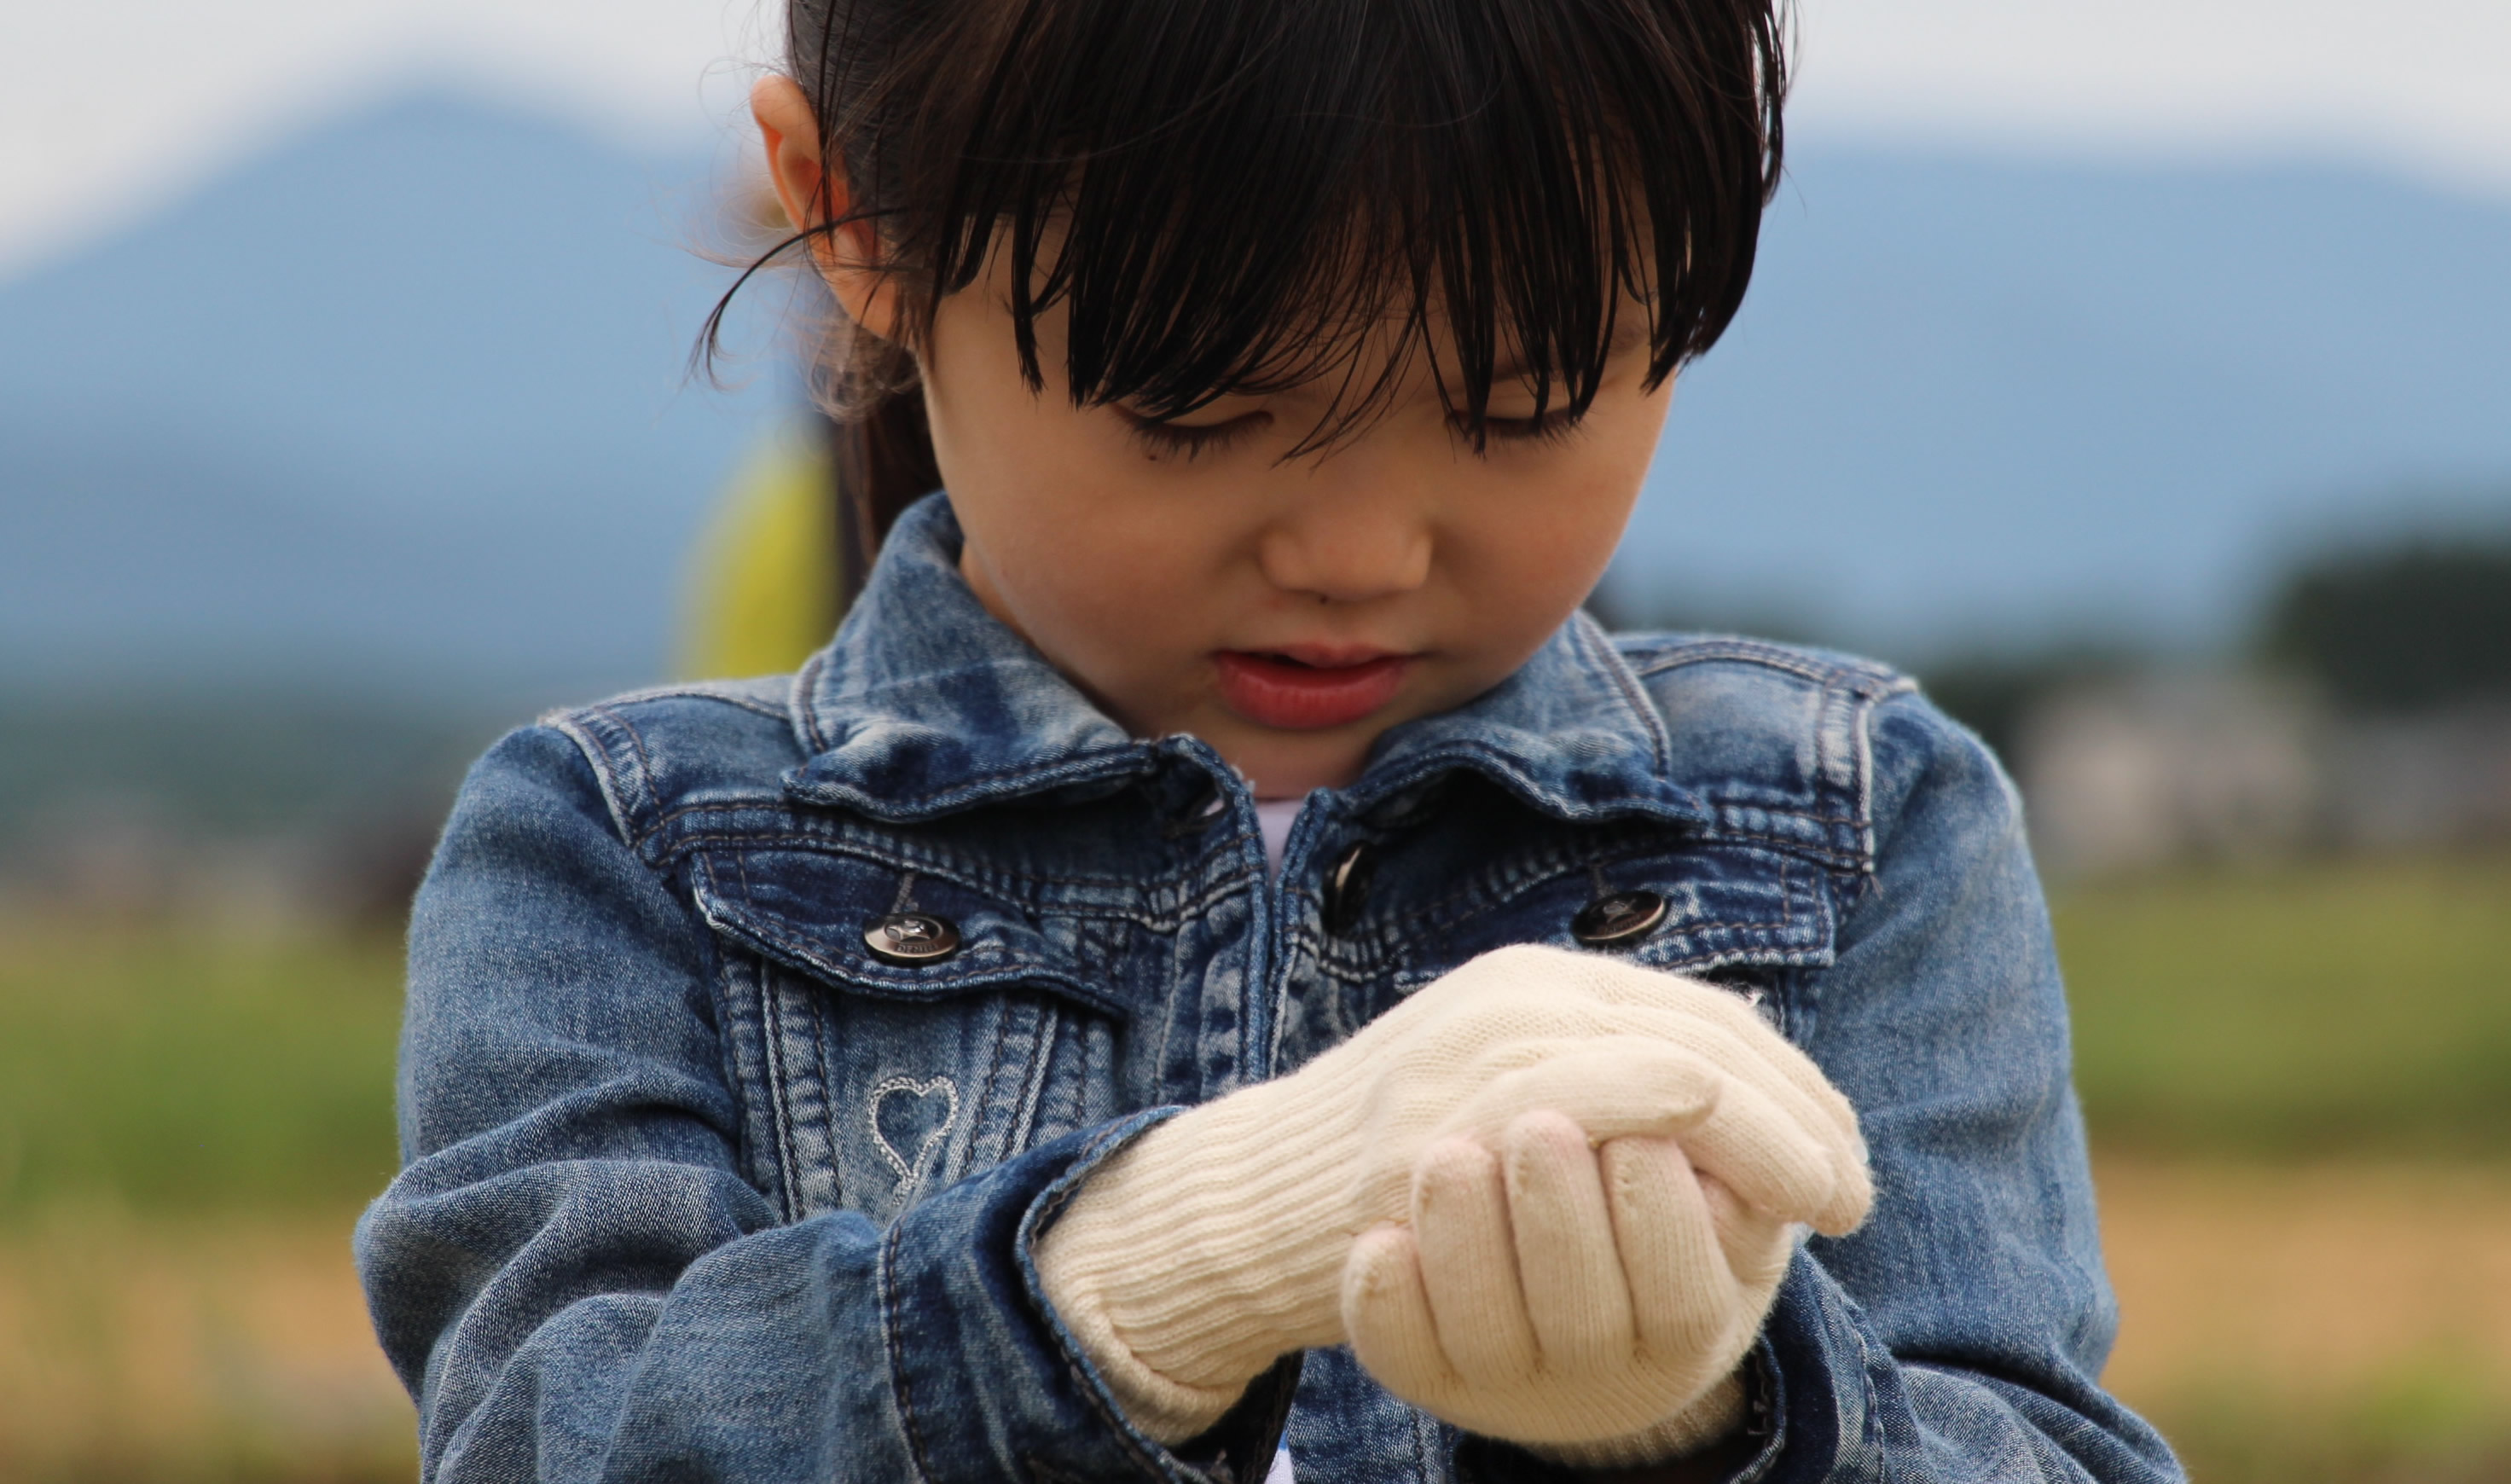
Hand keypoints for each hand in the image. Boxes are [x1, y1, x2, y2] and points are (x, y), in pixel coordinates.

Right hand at [1033, 945, 1864, 1444]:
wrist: (1255, 1200)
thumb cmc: (1390, 1164)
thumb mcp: (1499, 1096)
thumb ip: (1593, 1081)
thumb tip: (1720, 1093)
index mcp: (1537, 984)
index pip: (1702, 1014)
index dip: (1790, 1085)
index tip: (1841, 1155)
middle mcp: (1519, 995)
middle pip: (1709, 1029)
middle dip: (1801, 1111)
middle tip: (1854, 1187)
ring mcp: (1487, 1047)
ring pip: (1680, 1056)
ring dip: (1774, 1131)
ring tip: (1828, 1201)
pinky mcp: (1461, 1113)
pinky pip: (1611, 1096)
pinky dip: (1700, 1133)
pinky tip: (1749, 1189)